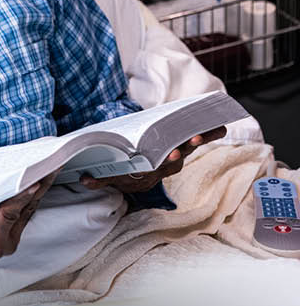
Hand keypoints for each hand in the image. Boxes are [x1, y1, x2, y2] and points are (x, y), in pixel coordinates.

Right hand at [0, 172, 56, 272]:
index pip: (9, 216)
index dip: (21, 197)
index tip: (33, 182)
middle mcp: (4, 243)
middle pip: (25, 211)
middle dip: (39, 188)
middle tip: (50, 167)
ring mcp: (8, 237)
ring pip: (27, 210)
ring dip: (38, 189)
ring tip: (46, 168)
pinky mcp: (7, 230)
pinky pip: (21, 210)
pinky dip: (27, 194)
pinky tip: (32, 179)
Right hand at [80, 126, 225, 193]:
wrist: (138, 180)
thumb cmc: (124, 176)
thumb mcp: (110, 179)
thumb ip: (98, 180)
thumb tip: (83, 178)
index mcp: (151, 172)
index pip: (159, 166)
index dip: (166, 161)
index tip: (170, 155)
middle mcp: (166, 166)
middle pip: (179, 156)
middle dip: (187, 146)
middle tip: (194, 137)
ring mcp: (175, 158)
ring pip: (190, 147)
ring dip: (203, 138)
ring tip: (216, 127)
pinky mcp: (182, 149)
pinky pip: (197, 141)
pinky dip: (210, 134)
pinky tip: (222, 125)